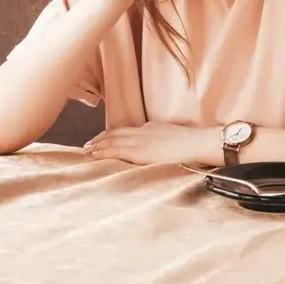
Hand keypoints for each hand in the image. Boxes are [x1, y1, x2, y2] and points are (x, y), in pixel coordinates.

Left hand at [84, 121, 217, 164]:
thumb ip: (158, 136)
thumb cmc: (190, 142)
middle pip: (114, 134)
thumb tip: (151, 142)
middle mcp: (142, 132)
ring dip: (97, 146)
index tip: (100, 138)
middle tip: (87, 145)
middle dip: (99, 139)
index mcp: (150, 127)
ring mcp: (140, 141)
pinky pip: (115, 151)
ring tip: (87, 150)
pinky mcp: (139, 152)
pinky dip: (102, 152)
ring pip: (111, 141)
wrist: (197, 143)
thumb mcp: (171, 134)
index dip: (110, 134)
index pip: (124, 130)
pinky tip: (95, 155)